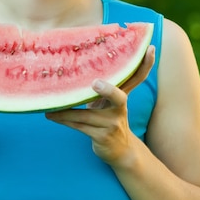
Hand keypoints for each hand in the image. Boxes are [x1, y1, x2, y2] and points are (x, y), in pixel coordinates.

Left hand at [46, 46, 154, 165]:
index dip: (146, 63)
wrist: (121, 151)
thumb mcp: (111, 103)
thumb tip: (77, 66)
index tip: (150, 48)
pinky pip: (79, 126)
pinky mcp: (103, 137)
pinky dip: (64, 120)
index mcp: (122, 95)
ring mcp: (113, 124)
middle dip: (108, 90)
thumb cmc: (109, 120)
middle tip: (95, 83)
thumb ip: (104, 87)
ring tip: (50, 108)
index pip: (137, 76)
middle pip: (119, 97)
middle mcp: (120, 109)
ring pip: (86, 116)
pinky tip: (51, 116)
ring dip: (65, 112)